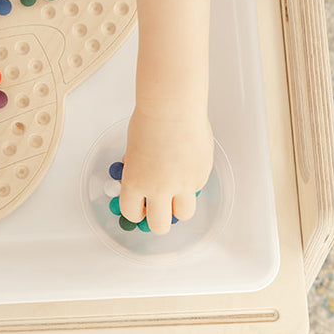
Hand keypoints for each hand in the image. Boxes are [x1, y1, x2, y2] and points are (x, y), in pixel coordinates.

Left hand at [116, 105, 212, 234]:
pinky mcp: (201, 176)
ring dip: (179, 207)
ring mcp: (183, 185)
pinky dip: (192, 183)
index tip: (139, 208)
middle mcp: (159, 189)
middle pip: (159, 226)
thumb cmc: (150, 120)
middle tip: (158, 209)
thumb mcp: (133, 147)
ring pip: (184, 214)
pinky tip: (187, 164)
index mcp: (136, 182)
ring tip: (176, 193)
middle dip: (158, 221)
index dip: (136, 212)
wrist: (173, 107)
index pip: (131, 213)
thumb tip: (138, 173)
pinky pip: (197, 189)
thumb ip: (136, 166)